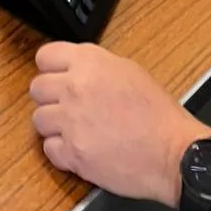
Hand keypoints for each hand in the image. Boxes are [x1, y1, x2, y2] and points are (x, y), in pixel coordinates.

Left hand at [29, 42, 206, 205]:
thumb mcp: (129, 71)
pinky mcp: (73, 153)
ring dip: (54, 126)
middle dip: (49, 98)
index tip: (55, 78)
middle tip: (66, 107)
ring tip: (75, 130)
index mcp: (90, 63)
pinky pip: (49, 149)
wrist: (174, 153)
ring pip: (38, 120)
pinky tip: (79, 149)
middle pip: (36, 88)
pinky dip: (61, 152)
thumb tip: (75, 70)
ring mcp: (71, 121)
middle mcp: (75, 88)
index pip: (44, 56)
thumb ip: (96, 67)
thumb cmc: (159, 115)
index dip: (50, 69)